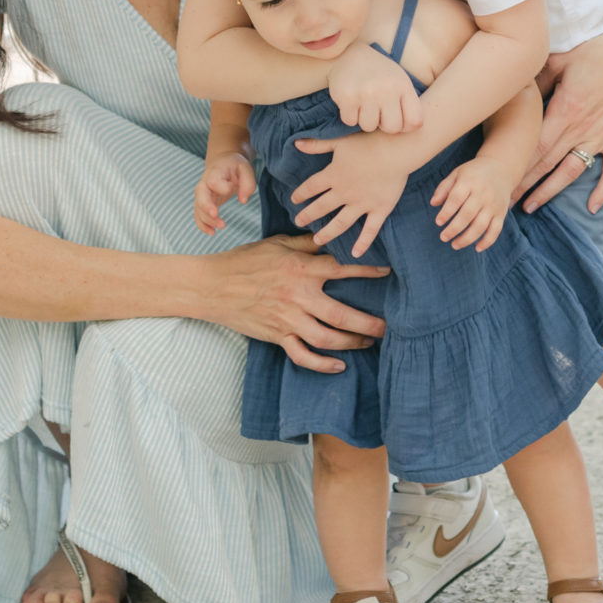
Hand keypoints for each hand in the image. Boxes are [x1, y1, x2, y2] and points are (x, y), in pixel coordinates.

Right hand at [193, 150, 256, 234]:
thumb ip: (247, 182)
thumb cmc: (235, 166)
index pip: (213, 181)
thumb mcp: (245, 168)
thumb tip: (243, 200)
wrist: (223, 163)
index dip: (222, 187)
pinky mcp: (203, 203)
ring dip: (207, 219)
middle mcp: (204, 183)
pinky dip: (203, 225)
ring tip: (221, 226)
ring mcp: (202, 194)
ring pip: (198, 208)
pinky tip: (212, 232)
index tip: (231, 188)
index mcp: (215, 172)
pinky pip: (198, 215)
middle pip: (200, 195)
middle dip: (206, 206)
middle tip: (216, 214)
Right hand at [209, 234, 389, 372]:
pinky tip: (339, 366)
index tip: (389, 273)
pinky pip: (303, 356)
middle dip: (369, 322)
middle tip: (389, 326)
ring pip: (327, 338)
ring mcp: (288, 319)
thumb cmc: (244, 261)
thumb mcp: (276, 243)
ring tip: (369, 342)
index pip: (342, 269)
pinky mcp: (277, 336)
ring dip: (353, 342)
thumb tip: (331, 236)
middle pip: (342, 314)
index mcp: (300, 269)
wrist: (213, 286)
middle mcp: (298, 296)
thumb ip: (306, 243)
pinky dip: (322, 364)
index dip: (368, 271)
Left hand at [288, 132, 417, 257]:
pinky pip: (370, 230)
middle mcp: (344, 193)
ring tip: (318, 240)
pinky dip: (363, 242)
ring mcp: (362, 204)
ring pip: (340, 223)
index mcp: (333, 175)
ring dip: (328, 233)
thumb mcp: (339, 141)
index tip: (294, 200)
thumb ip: (317, 145)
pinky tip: (355, 253)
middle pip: (321, 207)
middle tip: (299, 222)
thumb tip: (296, 144)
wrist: (395, 149)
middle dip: (308, 215)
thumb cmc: (368, 141)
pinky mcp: (380, 209)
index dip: (301, 194)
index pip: (311, 187)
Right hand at [327, 42, 423, 134]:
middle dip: (383, 124)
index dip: (405, 126)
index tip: (397, 118)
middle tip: (377, 111)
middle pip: (392, 128)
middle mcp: (387, 89)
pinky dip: (349, 115)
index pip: (414, 121)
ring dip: (364, 119)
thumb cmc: (378, 73)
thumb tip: (408, 130)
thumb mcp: (399, 81)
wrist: (348, 53)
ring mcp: (366, 93)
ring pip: (369, 126)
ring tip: (363, 104)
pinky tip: (351, 102)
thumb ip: (408, 104)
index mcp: (403, 86)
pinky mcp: (347, 97)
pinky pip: (350, 121)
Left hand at [431, 156, 516, 252]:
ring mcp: (493, 204)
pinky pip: (496, 230)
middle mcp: (483, 193)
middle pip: (468, 215)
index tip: (438, 222)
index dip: (446, 212)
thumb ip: (444, 188)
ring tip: (454, 245)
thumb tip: (433, 204)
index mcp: (469, 181)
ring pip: (481, 225)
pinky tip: (477, 248)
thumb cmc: (473, 173)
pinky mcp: (502, 213)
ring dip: (467, 238)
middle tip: (443, 237)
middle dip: (454, 229)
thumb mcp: (457, 174)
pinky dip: (487, 241)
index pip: (456, 199)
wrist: (501, 168)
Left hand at [515, 15, 602, 215]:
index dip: (517, 165)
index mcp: (565, 111)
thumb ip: (537, 80)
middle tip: (505, 201)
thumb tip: (513, 87)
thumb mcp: (559, 61)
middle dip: (525, 184)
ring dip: (551, 190)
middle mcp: (582, 129)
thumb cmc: (595, 51)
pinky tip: (592, 207)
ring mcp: (602, 136)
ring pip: (572, 171)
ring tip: (532, 206)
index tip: (500, 177)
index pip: (536, 146)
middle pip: (548, 164)